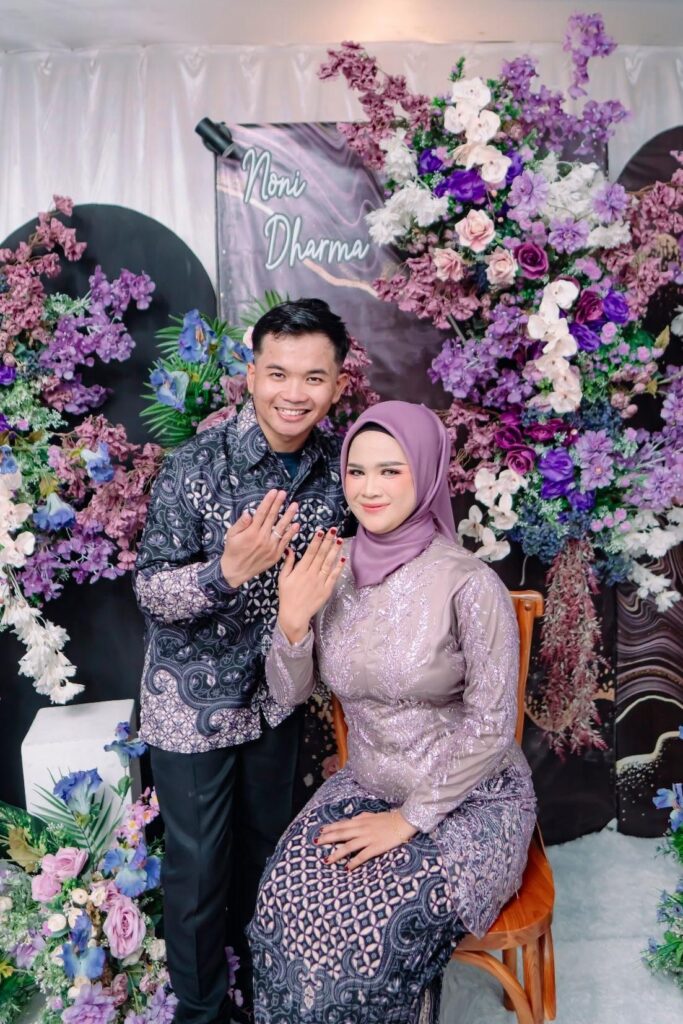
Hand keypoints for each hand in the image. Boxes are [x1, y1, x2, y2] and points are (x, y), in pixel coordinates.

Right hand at [221, 489, 298, 586]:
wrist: (236, 571)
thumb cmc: (232, 551)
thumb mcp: (231, 535)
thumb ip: (241, 523)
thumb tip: (248, 513)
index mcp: (251, 532)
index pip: (262, 513)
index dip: (268, 501)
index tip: (274, 492)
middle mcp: (262, 538)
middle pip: (272, 517)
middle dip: (279, 504)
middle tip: (285, 493)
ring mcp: (270, 547)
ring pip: (282, 528)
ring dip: (289, 516)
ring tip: (295, 505)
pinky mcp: (276, 555)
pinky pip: (285, 542)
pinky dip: (291, 533)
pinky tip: (296, 524)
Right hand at [277, 528, 345, 642]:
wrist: (294, 615)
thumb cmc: (287, 596)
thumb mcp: (282, 578)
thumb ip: (288, 563)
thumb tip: (290, 549)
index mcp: (300, 570)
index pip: (310, 552)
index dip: (316, 541)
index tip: (321, 531)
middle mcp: (311, 574)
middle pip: (321, 555)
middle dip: (328, 541)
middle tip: (334, 530)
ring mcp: (320, 582)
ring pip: (329, 563)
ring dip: (335, 551)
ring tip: (340, 540)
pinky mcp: (326, 590)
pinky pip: (334, 576)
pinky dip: (339, 567)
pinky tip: (343, 558)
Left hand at [316, 810, 417, 870]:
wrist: (403, 822)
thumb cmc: (388, 819)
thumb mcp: (372, 815)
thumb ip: (361, 817)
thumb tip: (352, 819)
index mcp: (361, 821)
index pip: (342, 824)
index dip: (330, 828)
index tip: (320, 831)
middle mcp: (362, 829)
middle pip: (341, 834)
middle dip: (328, 838)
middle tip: (316, 843)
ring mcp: (368, 838)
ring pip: (349, 846)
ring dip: (337, 853)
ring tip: (327, 860)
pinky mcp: (376, 847)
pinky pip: (362, 856)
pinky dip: (354, 862)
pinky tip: (347, 868)